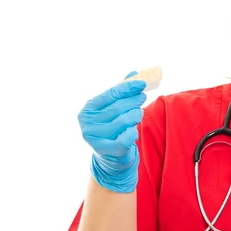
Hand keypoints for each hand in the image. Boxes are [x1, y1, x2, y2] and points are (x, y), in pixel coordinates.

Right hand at [78, 71, 146, 191]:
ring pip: (124, 120)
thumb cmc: (111, 128)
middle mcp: (88, 124)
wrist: (109, 158)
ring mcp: (96, 138)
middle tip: (143, 96)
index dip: (127, 87)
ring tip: (138, 113)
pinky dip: (133, 132)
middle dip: (134, 100)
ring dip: (136, 114)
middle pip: (118, 107)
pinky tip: (133, 130)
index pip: (110, 94)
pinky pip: (127, 137)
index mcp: (87, 110)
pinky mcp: (107, 150)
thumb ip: (120, 91)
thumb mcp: (112, 108)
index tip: (142, 83)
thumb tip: (134, 73)